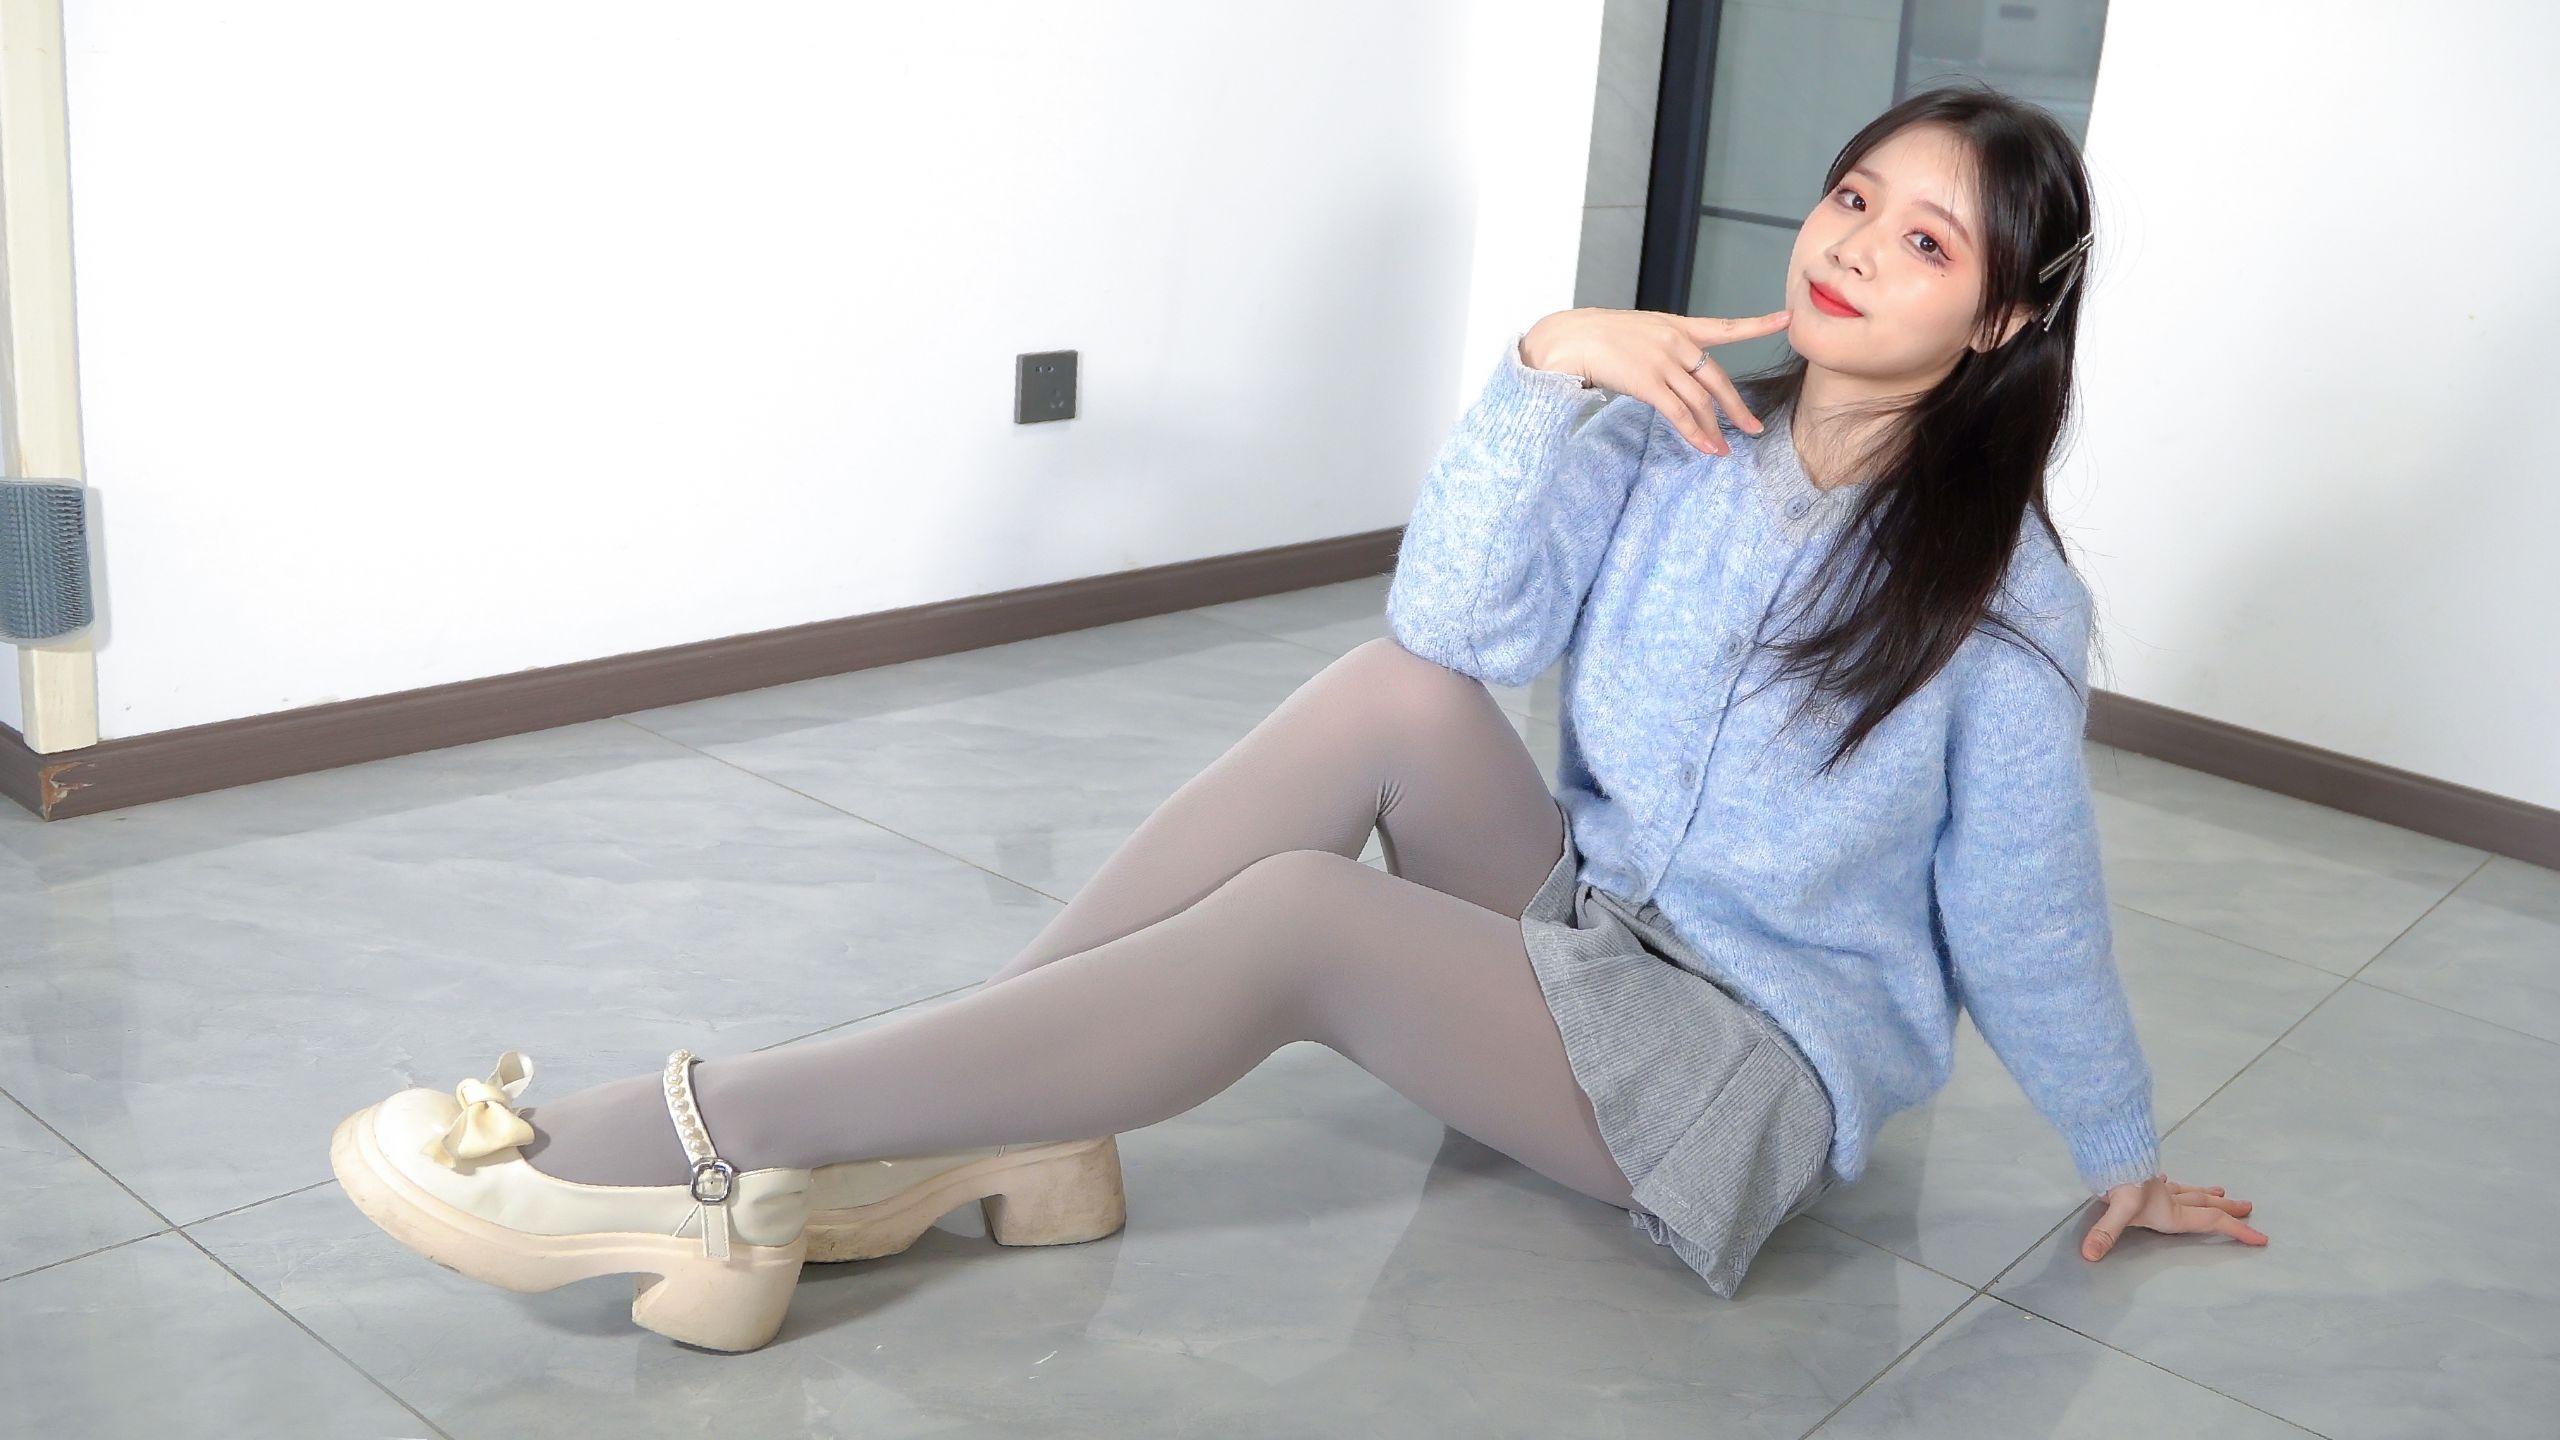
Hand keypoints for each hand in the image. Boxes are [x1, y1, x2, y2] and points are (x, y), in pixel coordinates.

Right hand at [1519, 306, 1792, 456]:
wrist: (1565, 338)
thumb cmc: (1594, 338)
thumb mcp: (1636, 333)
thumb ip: (1661, 348)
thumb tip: (1675, 373)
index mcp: (1675, 325)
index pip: (1724, 326)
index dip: (1757, 324)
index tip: (1786, 318)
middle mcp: (1675, 341)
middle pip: (1717, 378)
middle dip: (1736, 407)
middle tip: (1754, 428)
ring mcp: (1662, 360)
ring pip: (1701, 400)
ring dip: (1715, 428)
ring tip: (1725, 449)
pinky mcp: (1648, 382)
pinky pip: (1679, 412)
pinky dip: (1695, 433)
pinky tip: (1706, 447)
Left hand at [2081, 1173, 2266, 1261]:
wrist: (2107, 1149)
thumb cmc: (2119, 1181)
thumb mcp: (2117, 1210)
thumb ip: (2106, 1234)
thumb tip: (2090, 1256)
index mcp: (2172, 1212)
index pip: (2212, 1222)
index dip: (2237, 1231)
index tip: (2260, 1238)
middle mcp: (2170, 1200)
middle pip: (2206, 1203)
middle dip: (2228, 1208)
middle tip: (2248, 1207)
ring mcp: (2157, 1187)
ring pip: (2190, 1190)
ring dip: (2206, 1193)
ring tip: (2221, 1190)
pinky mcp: (2143, 1176)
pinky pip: (2165, 1181)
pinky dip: (2172, 1183)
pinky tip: (2167, 1179)